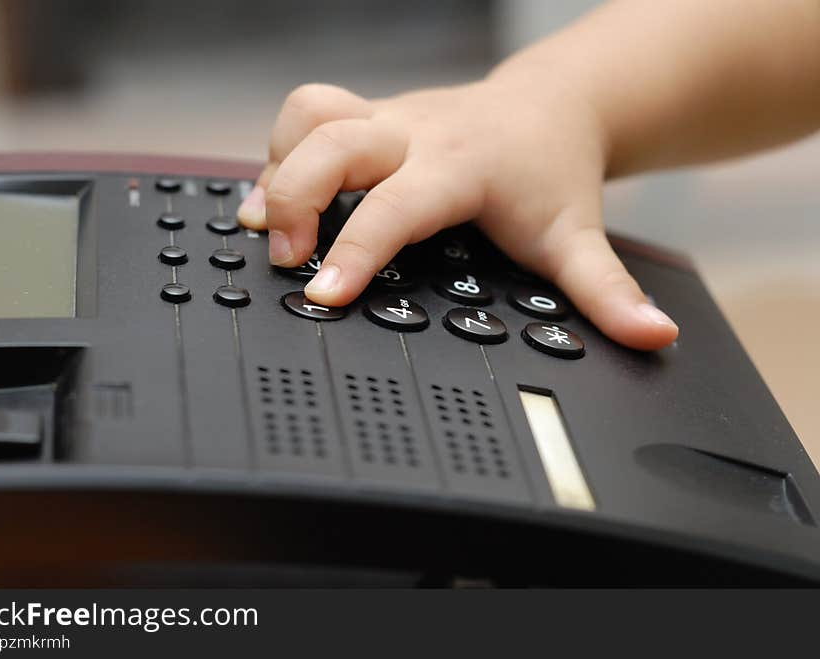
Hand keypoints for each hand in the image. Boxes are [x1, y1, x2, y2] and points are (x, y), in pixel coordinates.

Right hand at [237, 75, 677, 349]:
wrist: (552, 105)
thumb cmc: (553, 172)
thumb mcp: (577, 237)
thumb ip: (608, 292)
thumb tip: (653, 337)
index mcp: (459, 166)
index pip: (393, 207)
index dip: (354, 253)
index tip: (324, 296)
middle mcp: (413, 133)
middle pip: (330, 141)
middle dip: (294, 199)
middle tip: (288, 260)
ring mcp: (386, 117)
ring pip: (307, 114)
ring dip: (278, 168)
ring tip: (271, 226)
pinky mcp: (369, 115)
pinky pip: (305, 118)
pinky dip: (282, 157)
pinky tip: (282, 200)